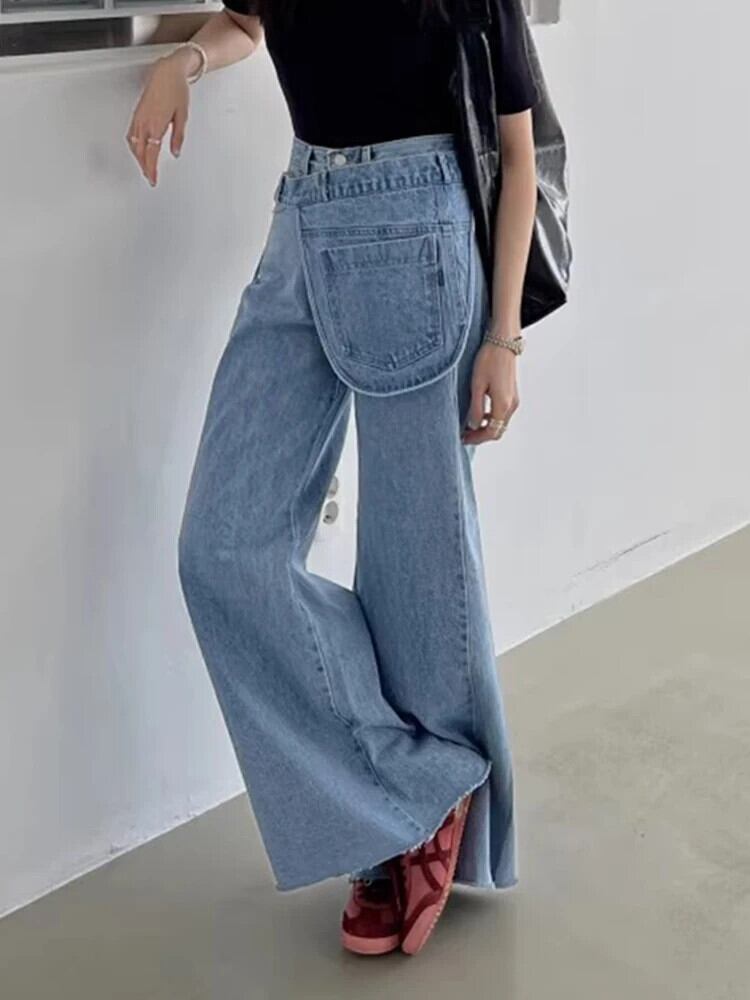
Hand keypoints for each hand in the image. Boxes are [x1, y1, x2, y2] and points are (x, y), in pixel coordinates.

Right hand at [125, 50, 191, 186]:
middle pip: (140, 151)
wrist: (166, 71)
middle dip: (144, 166)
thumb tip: (175, 152)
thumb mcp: (183, 116)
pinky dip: (133, 146)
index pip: (151, 154)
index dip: (151, 169)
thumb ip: (178, 136)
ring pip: (133, 144)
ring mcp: (138, 117)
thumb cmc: (176, 89)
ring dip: (137, 158)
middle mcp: (144, 122)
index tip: (153, 179)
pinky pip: (131, 134)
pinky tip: (137, 150)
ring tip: (144, 167)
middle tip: (150, 177)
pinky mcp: (137, 113)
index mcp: (156, 124)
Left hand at [461, 337, 519, 445]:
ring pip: (500, 423)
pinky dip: (491, 418)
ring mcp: (514, 399)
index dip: (477, 439)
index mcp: (503, 404)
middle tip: (465, 435)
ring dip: (486, 427)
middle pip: (498, 430)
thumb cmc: (489, 359)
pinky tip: (479, 413)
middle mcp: (512, 404)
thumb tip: (472, 425)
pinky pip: (502, 413)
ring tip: (469, 425)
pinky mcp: (512, 394)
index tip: (463, 438)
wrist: (503, 341)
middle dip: (481, 435)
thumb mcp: (477, 385)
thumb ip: (475, 408)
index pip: (492, 432)